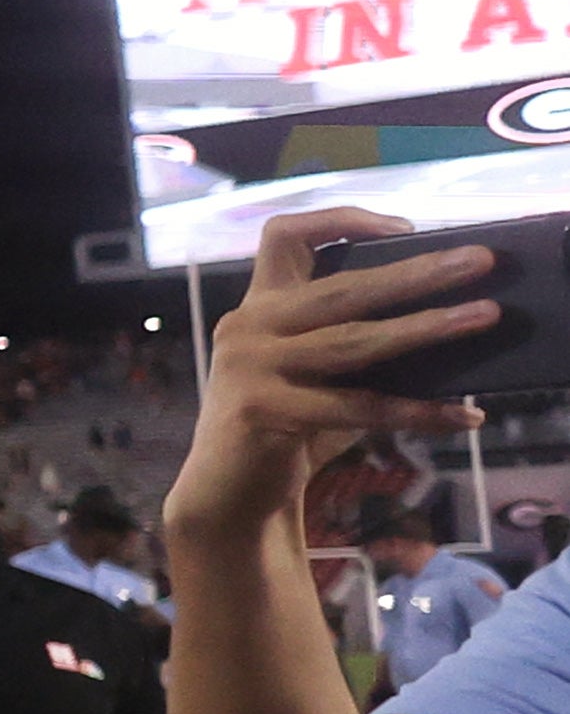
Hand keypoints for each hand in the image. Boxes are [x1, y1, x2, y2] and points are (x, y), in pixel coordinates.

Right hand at [165, 208, 493, 539]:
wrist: (228, 494)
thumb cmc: (286, 429)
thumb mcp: (318, 373)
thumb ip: (356, 342)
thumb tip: (449, 320)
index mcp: (260, 307)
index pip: (284, 236)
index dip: (342, 220)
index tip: (405, 228)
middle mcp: (247, 326)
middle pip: (342, 286)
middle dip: (419, 272)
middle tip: (480, 261)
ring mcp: (249, 366)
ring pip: (354, 340)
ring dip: (428, 326)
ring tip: (484, 316)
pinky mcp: (259, 408)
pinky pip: (358, 407)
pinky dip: (418, 413)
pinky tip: (463, 416)